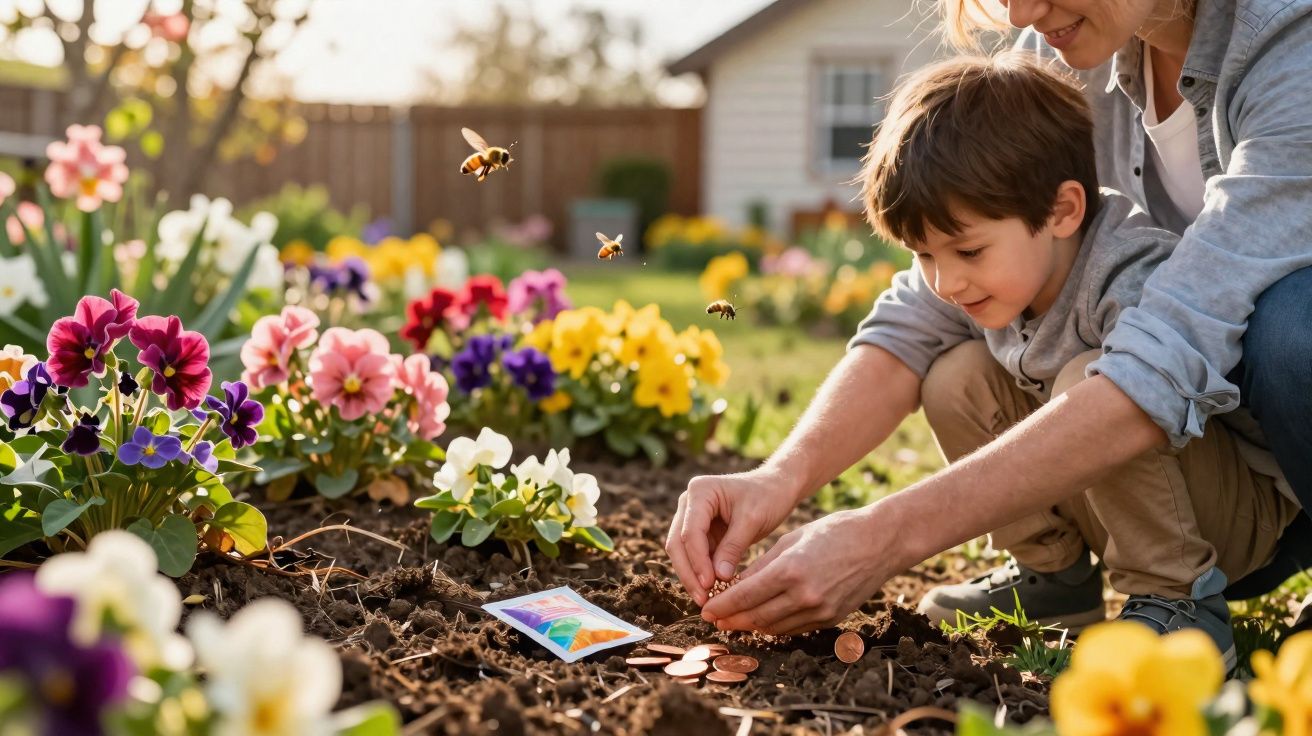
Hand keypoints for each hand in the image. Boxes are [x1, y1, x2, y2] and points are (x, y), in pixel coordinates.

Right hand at [664, 467, 800, 605]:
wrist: (777, 488)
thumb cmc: (767, 497)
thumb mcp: (752, 520)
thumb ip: (733, 547)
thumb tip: (717, 578)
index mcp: (700, 491)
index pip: (691, 532)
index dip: (698, 561)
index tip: (709, 585)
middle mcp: (689, 502)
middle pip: (678, 543)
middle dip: (689, 573)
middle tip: (703, 599)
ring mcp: (692, 517)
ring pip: (682, 552)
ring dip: (692, 576)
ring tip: (706, 600)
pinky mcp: (700, 531)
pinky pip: (695, 555)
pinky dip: (701, 572)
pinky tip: (711, 591)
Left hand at [699, 506, 898, 634]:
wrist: (880, 542)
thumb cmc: (834, 531)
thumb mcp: (792, 540)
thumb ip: (762, 565)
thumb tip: (734, 584)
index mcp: (791, 570)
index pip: (745, 595)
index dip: (722, 605)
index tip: (706, 609)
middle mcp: (805, 595)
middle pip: (756, 617)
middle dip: (732, 620)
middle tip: (713, 620)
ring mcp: (820, 610)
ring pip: (774, 627)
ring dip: (751, 626)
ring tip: (733, 622)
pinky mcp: (831, 618)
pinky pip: (794, 628)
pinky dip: (774, 626)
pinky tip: (762, 621)